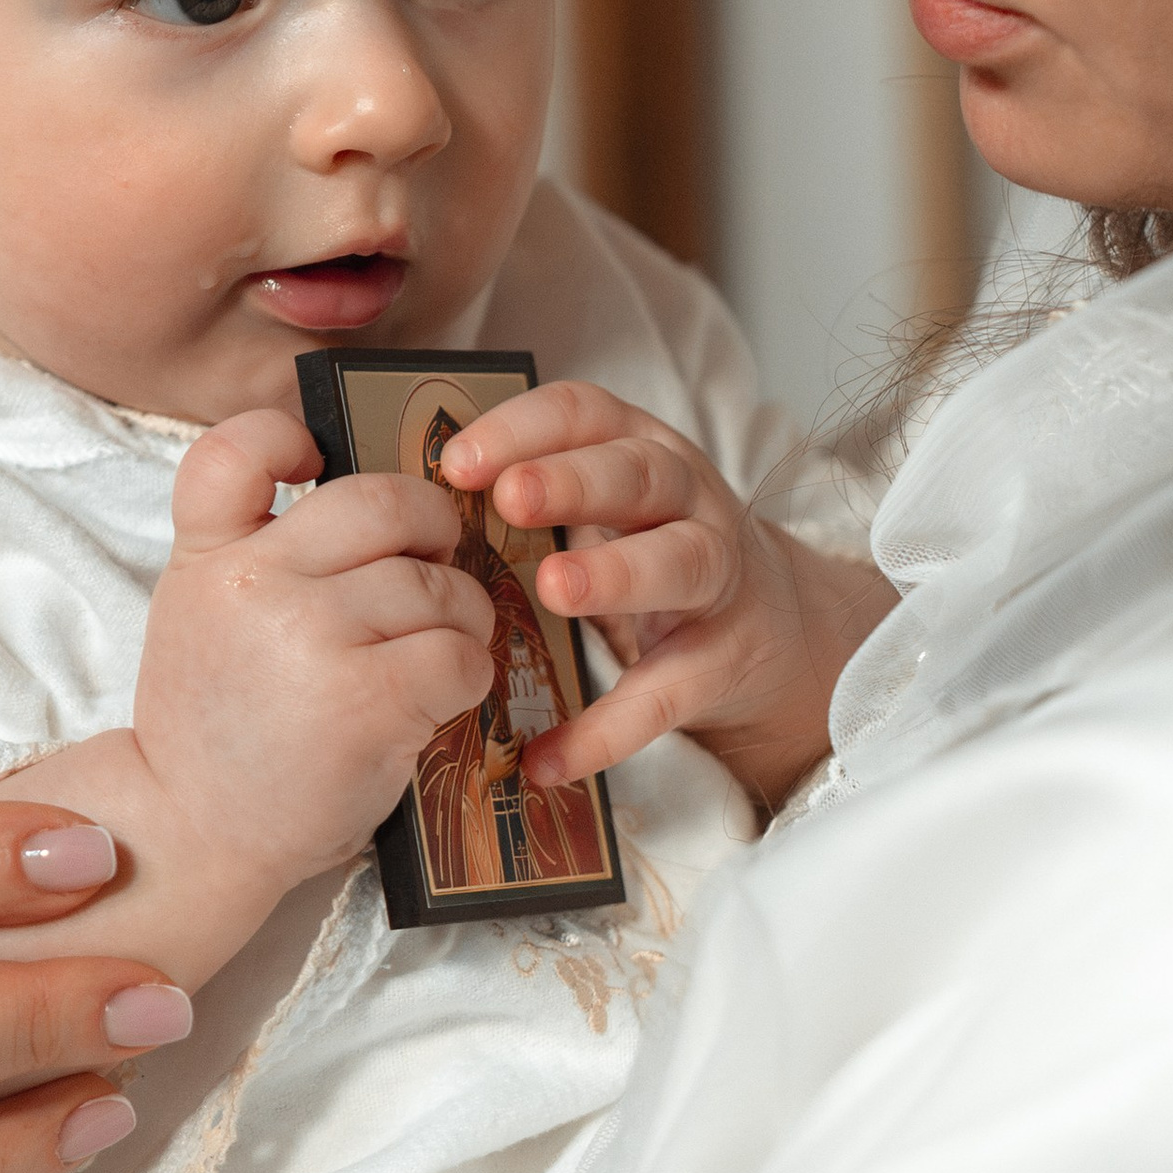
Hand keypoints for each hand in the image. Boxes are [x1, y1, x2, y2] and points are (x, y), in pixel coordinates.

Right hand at [120, 410, 495, 976]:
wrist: (193, 835)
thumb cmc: (220, 729)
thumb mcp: (203, 617)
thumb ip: (260, 553)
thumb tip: (383, 507)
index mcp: (207, 557)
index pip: (238, 449)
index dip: (288, 437)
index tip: (317, 464)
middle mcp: (254, 584)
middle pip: (382, 500)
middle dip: (431, 525)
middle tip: (435, 560)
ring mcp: (310, 638)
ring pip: (437, 582)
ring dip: (459, 614)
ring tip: (435, 651)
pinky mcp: (368, 700)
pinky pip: (460, 652)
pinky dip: (468, 674)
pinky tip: (439, 698)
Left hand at [438, 386, 895, 815]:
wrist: (771, 627)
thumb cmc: (649, 554)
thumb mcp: (603, 506)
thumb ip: (528, 500)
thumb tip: (402, 515)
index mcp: (639, 450)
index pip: (585, 415)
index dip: (523, 429)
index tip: (456, 462)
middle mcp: (687, 500)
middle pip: (639, 474)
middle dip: (574, 481)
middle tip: (509, 499)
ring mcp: (717, 577)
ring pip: (680, 561)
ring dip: (616, 572)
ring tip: (553, 590)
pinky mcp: (725, 659)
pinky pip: (669, 694)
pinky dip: (609, 730)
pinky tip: (548, 758)